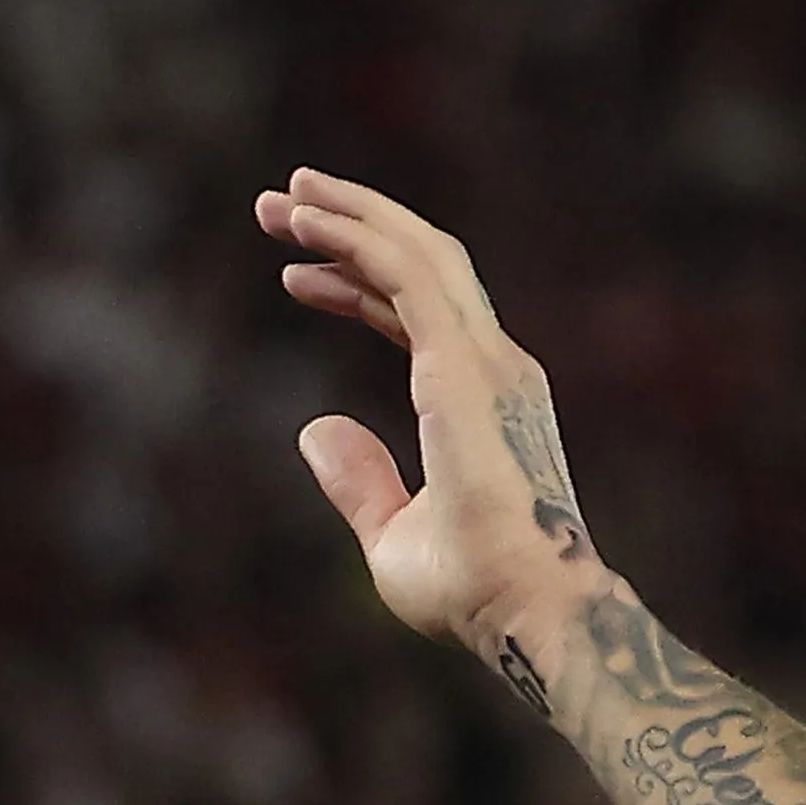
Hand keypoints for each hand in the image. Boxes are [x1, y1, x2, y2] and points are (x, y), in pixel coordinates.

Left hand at [256, 168, 613, 668]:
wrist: (526, 609)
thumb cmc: (474, 591)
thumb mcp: (393, 537)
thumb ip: (361, 482)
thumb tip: (314, 430)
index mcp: (479, 399)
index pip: (415, 315)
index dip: (355, 284)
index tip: (293, 272)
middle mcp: (491, 365)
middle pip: (417, 268)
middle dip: (349, 228)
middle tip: (279, 202)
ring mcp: (484, 360)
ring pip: (417, 255)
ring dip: (350, 217)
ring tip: (285, 195)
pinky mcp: (465, 364)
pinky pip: (409, 277)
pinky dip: (360, 238)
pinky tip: (309, 222)